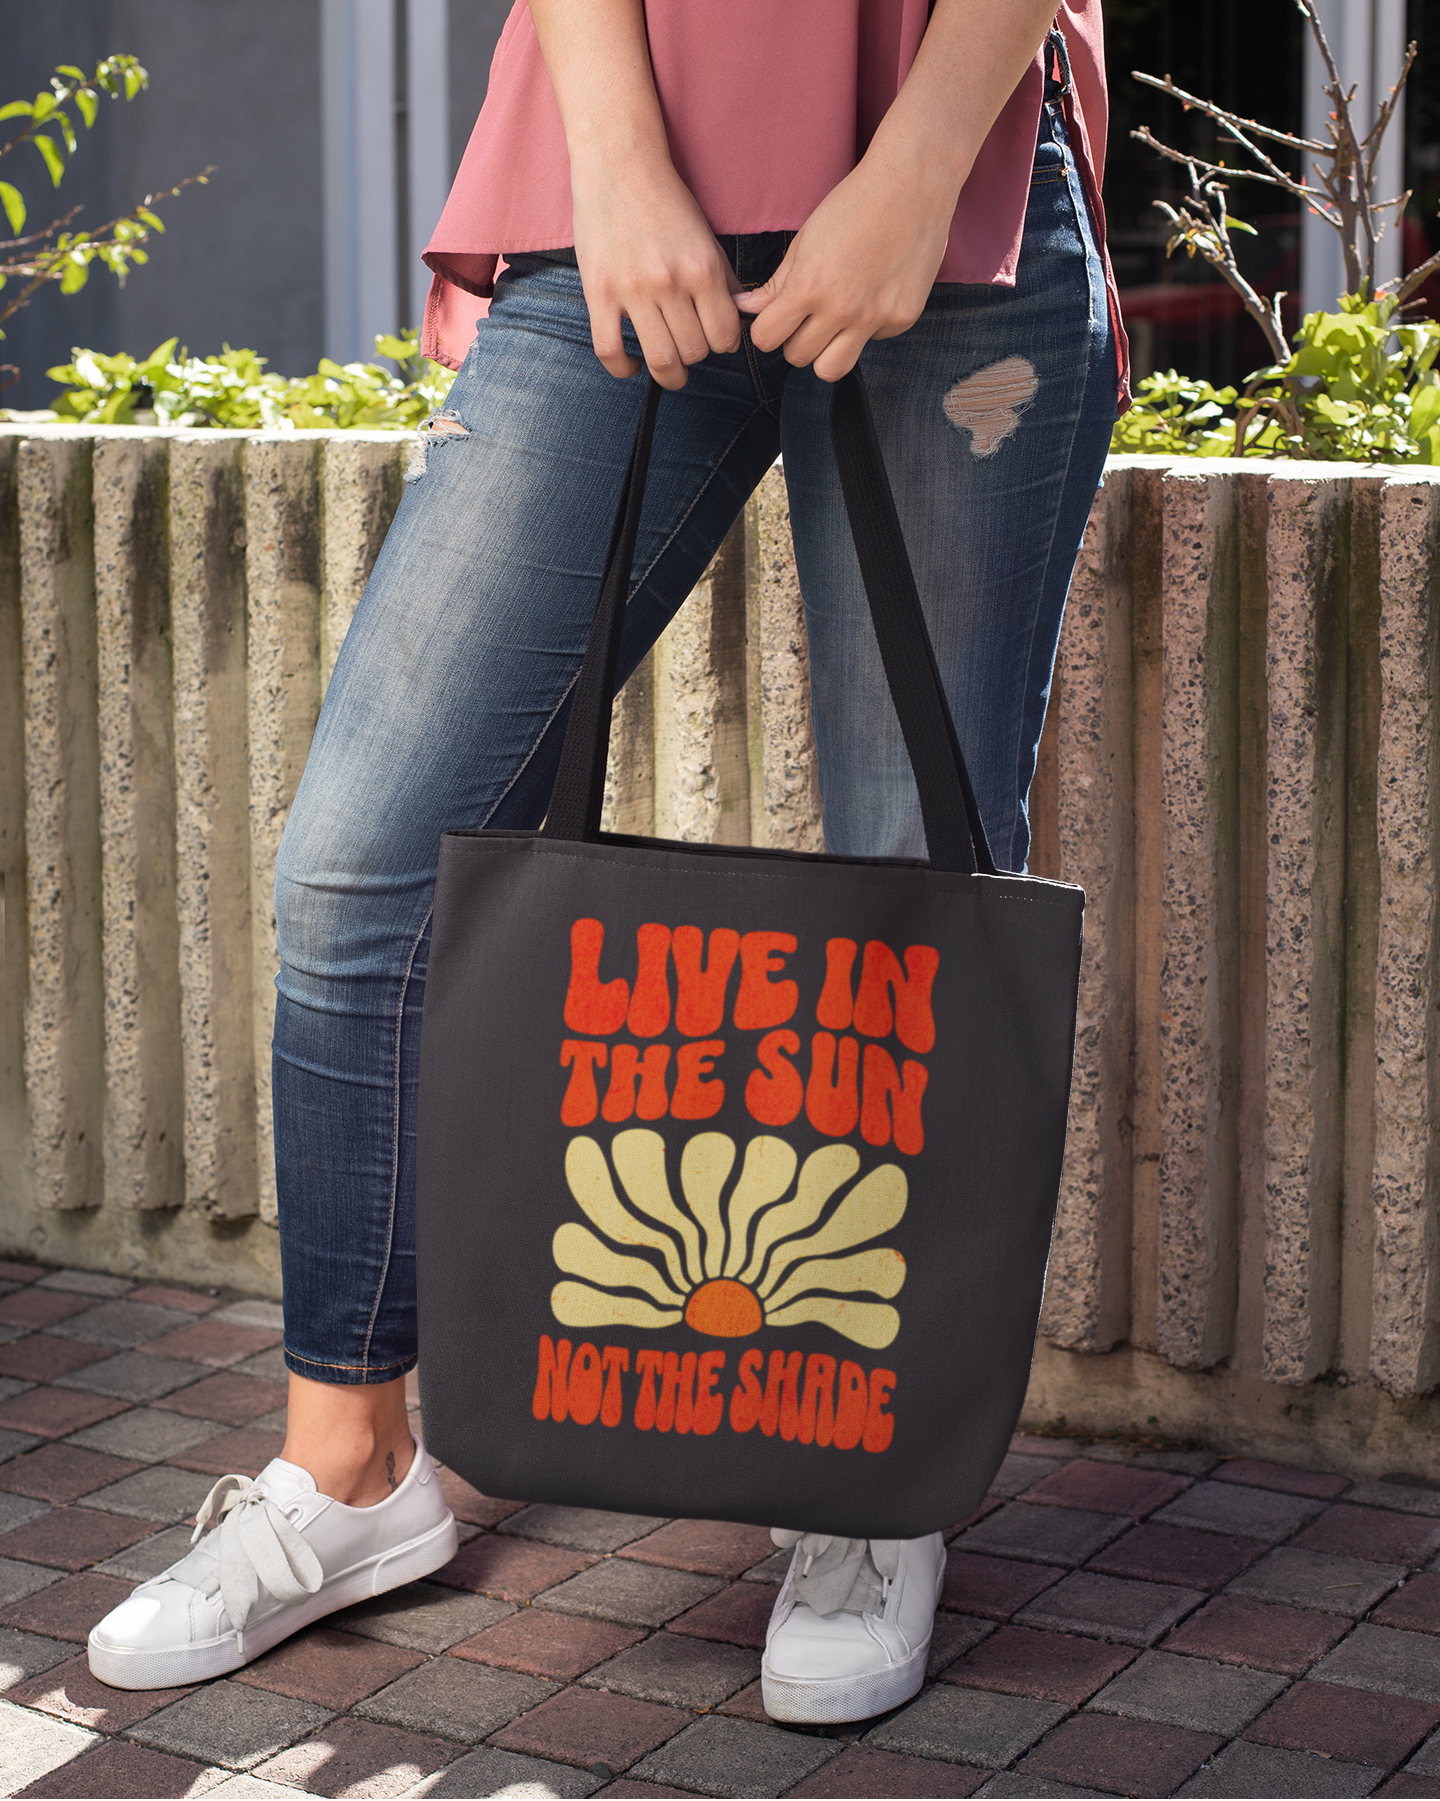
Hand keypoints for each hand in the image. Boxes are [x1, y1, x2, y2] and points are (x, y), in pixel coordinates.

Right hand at [571, 153, 742, 390]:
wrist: (618, 166)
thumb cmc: (665, 202)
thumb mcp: (705, 237)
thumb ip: (723, 281)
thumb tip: (738, 322)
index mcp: (702, 269)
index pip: (725, 336)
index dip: (724, 345)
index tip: (714, 339)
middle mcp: (670, 282)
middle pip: (694, 352)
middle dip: (696, 356)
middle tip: (689, 345)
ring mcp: (633, 290)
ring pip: (660, 359)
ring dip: (669, 372)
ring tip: (669, 366)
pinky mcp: (599, 292)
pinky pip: (610, 350)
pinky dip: (623, 369)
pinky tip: (632, 366)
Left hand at [735, 148, 957, 382]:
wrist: (913, 183)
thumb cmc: (854, 204)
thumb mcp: (806, 240)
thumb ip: (776, 284)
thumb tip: (745, 309)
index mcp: (809, 287)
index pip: (767, 339)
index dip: (766, 330)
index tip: (775, 319)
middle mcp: (841, 309)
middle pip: (798, 358)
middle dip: (796, 340)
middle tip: (806, 317)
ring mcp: (874, 318)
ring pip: (832, 369)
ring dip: (825, 352)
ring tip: (832, 325)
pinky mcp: (902, 318)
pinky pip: (872, 342)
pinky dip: (868, 328)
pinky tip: (874, 294)